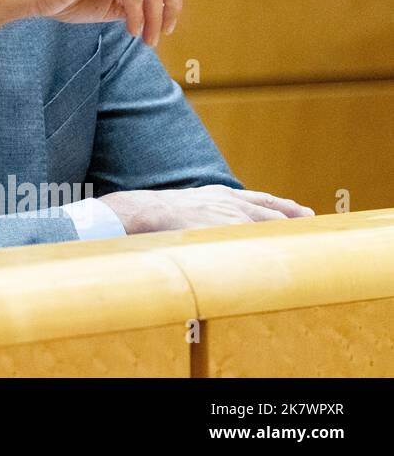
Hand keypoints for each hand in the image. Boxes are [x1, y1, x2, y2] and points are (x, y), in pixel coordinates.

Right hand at [99, 185, 314, 233]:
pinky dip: (269, 250)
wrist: (141, 212)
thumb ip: (201, 208)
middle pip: (272, 214)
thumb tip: (199, 219)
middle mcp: (229, 205)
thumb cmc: (155, 211)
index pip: (260, 200)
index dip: (283, 206)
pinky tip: (282, 260)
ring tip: (306, 244)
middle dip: (294, 220)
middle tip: (313, 225)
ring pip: (267, 227)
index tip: (302, 211)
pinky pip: (254, 243)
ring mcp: (228, 220)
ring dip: (287, 235)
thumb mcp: (185, 201)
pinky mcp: (225, 234)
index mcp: (220, 195)